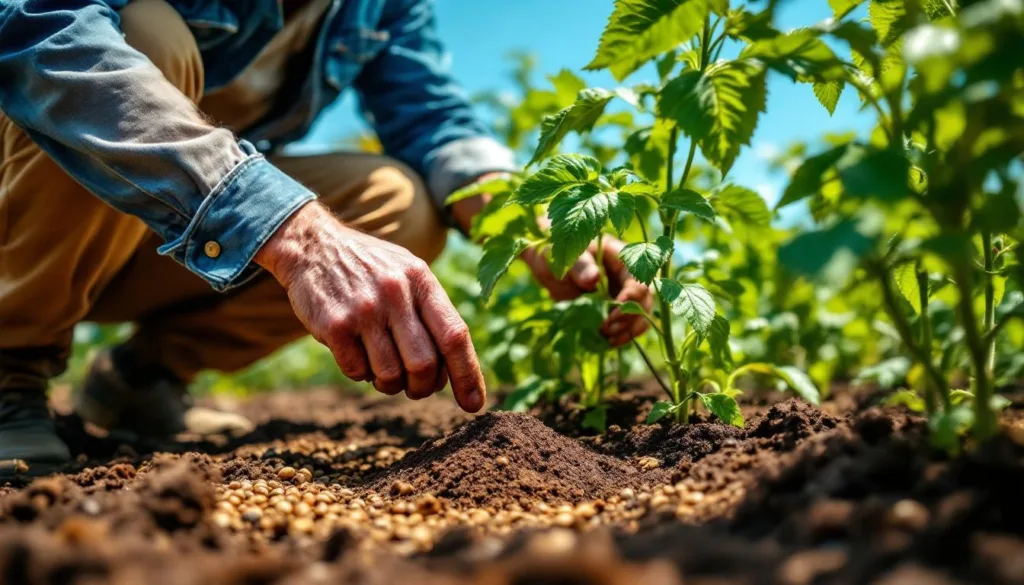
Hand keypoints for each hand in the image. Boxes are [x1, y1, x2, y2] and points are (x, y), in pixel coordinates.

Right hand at [255, 202, 484, 411]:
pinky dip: (361, 374)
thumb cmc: (370, 268)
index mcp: (421, 280)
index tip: (473, 404)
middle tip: (415, 387)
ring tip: (382, 368)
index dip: (468, 374)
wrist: (313, 245)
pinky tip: (356, 354)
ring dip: (389, 384)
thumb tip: (454, 369)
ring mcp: (364, 309)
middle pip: (424, 364)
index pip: (454, 335)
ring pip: (390, 375)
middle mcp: (395, 293)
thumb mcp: (408, 273)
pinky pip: (357, 371)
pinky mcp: (334, 325)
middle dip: (423, 387)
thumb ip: (431, 312)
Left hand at [521, 237, 653, 346]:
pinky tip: (606, 341)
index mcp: (622, 258)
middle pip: (645, 300)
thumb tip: (594, 279)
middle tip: (607, 327)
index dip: (631, 294)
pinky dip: (620, 337)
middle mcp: (627, 279)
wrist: (548, 266)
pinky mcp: (613, 312)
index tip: (615, 307)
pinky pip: (626, 327)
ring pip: (640, 317)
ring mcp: (622, 297)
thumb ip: (580, 266)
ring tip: (608, 337)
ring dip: (628, 330)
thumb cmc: (558, 253)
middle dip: (630, 316)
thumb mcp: (566, 256)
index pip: (638, 277)